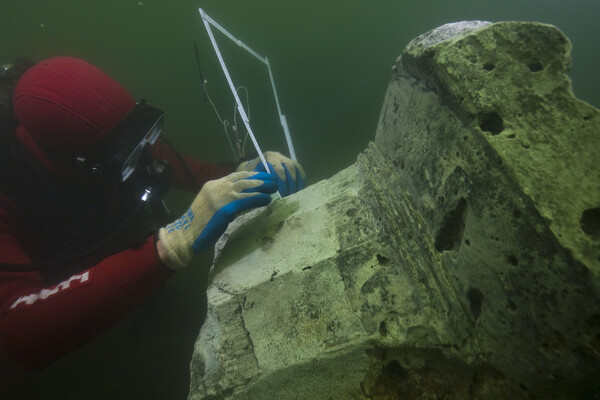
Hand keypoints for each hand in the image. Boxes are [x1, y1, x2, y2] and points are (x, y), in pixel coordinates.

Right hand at [158, 171, 276, 268]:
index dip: (251, 175)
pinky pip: (245, 201)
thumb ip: (224, 198)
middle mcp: (217, 187)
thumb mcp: (211, 205)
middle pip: (243, 178)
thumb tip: (243, 197)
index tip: (263, 176)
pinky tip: (266, 199)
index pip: (235, 176)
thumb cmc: (199, 224)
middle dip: (260, 178)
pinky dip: (258, 199)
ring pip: (246, 187)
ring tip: (274, 187)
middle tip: (273, 179)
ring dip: (262, 186)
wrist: (186, 235)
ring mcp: (220, 197)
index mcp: (212, 185)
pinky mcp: (224, 209)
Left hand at [237, 151, 305, 196]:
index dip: (282, 184)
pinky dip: (301, 181)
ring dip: (297, 182)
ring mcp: (286, 159)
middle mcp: (278, 156)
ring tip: (295, 195)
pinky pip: (300, 171)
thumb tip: (269, 195)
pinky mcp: (292, 163)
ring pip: (296, 168)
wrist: (254, 167)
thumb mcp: (252, 177)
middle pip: (290, 168)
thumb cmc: (252, 174)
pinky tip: (299, 191)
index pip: (279, 170)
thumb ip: (260, 184)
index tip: (282, 195)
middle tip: (289, 196)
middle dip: (291, 184)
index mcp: (268, 157)